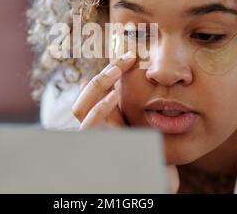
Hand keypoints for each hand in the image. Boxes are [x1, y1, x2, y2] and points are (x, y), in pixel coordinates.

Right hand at [72, 51, 180, 193]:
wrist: (157, 180)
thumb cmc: (154, 156)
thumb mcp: (145, 127)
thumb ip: (138, 108)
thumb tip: (139, 80)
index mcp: (105, 122)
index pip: (96, 93)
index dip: (108, 73)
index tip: (130, 57)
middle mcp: (95, 129)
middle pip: (86, 96)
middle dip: (103, 74)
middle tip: (126, 57)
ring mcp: (93, 139)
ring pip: (80, 108)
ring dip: (98, 85)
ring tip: (117, 69)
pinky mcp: (97, 148)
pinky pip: (88, 128)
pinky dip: (98, 109)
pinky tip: (114, 96)